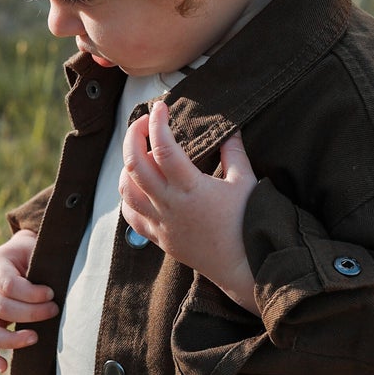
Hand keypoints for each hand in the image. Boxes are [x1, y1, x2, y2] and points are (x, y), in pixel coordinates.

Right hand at [0, 229, 55, 373]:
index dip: (31, 293)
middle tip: (54, 310)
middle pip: (1, 307)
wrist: (19, 254)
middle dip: (31, 313)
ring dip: (13, 338)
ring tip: (35, 337)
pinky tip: (4, 367)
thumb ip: (42, 267)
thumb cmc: (33, 254)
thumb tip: (59, 292)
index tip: (51, 294)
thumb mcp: (35, 252)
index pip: (8, 284)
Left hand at [119, 102, 257, 309]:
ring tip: (141, 152)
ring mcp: (161, 223)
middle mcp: (170, 205)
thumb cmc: (247, 224)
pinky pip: (131, 215)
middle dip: (133, 136)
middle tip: (143, 122)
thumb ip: (234, 153)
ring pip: (126, 190)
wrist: (243, 268)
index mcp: (192, 189)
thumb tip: (230, 129)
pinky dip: (128, 195)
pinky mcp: (159, 238)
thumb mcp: (246, 183)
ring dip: (127, 165)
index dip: (158, 123)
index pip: (164, 148)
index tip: (160, 107)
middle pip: (135, 165)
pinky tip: (138, 185)